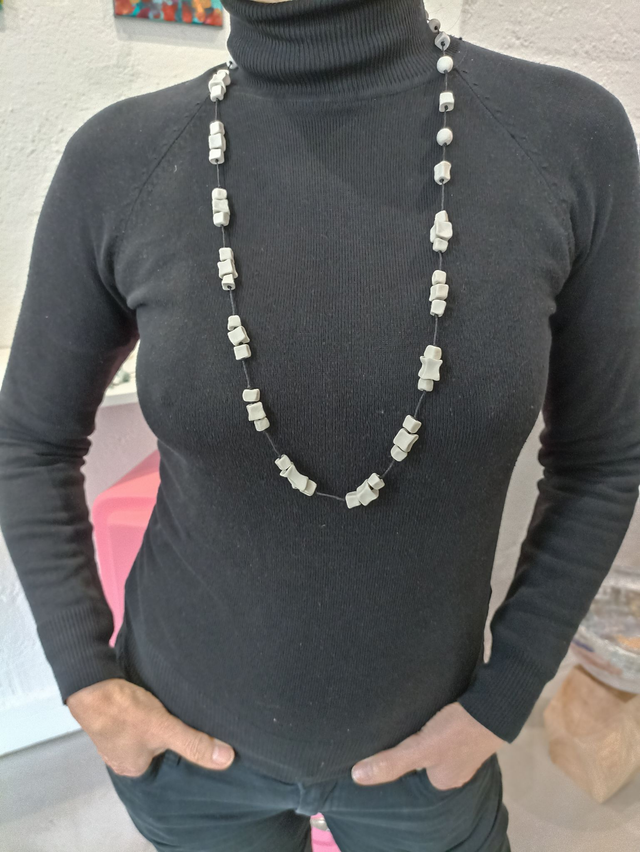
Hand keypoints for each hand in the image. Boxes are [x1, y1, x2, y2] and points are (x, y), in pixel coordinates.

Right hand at [66, 678, 234, 776]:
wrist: (89, 683)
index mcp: (134, 768)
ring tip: (178, 708)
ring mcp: (115, 735)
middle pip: (157, 748)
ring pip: (148, 731)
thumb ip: (194, 743)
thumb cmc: (124, 712)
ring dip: (160, 720)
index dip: (184, 752)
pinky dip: (148, 709)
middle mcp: (122, 756)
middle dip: (172, 734)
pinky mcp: (112, 714)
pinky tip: (158, 699)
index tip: (201, 738)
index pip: (167, 767)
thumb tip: (227, 759)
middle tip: (192, 719)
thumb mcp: (163, 729)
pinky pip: (137, 716)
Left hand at [351, 701, 505, 789]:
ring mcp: (465, 750)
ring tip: (405, 717)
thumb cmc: (457, 732)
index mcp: (443, 780)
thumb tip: (357, 776)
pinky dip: (436, 723)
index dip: (396, 761)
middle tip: (391, 728)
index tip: (380, 746)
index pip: (412, 775)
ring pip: (434, 744)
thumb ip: (392, 762)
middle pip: (423, 760)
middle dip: (410, 746)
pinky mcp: (470, 728)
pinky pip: (445, 730)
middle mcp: (455, 769)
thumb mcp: (421, 748)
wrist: (497, 704)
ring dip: (423, 733)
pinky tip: (428, 711)